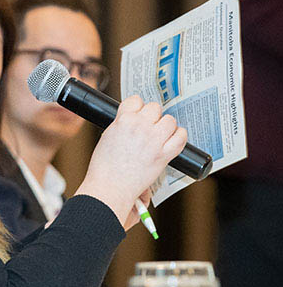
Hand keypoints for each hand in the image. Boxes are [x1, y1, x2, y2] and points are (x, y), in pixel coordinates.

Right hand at [74, 96, 186, 227]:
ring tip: (160, 134)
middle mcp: (139, 126)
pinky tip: (173, 139)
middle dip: (152, 116)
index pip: (136, 100)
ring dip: (166, 126)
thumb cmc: (105, 166)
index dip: (137, 107)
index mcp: (123, 120)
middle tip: (148, 127)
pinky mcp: (164, 154)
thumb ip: (122, 124)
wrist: (110, 186)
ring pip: (169, 120)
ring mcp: (153, 139)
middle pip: (154, 108)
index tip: (138, 114)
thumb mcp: (107, 136)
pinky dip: (179, 136)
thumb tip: (134, 118)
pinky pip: (181, 137)